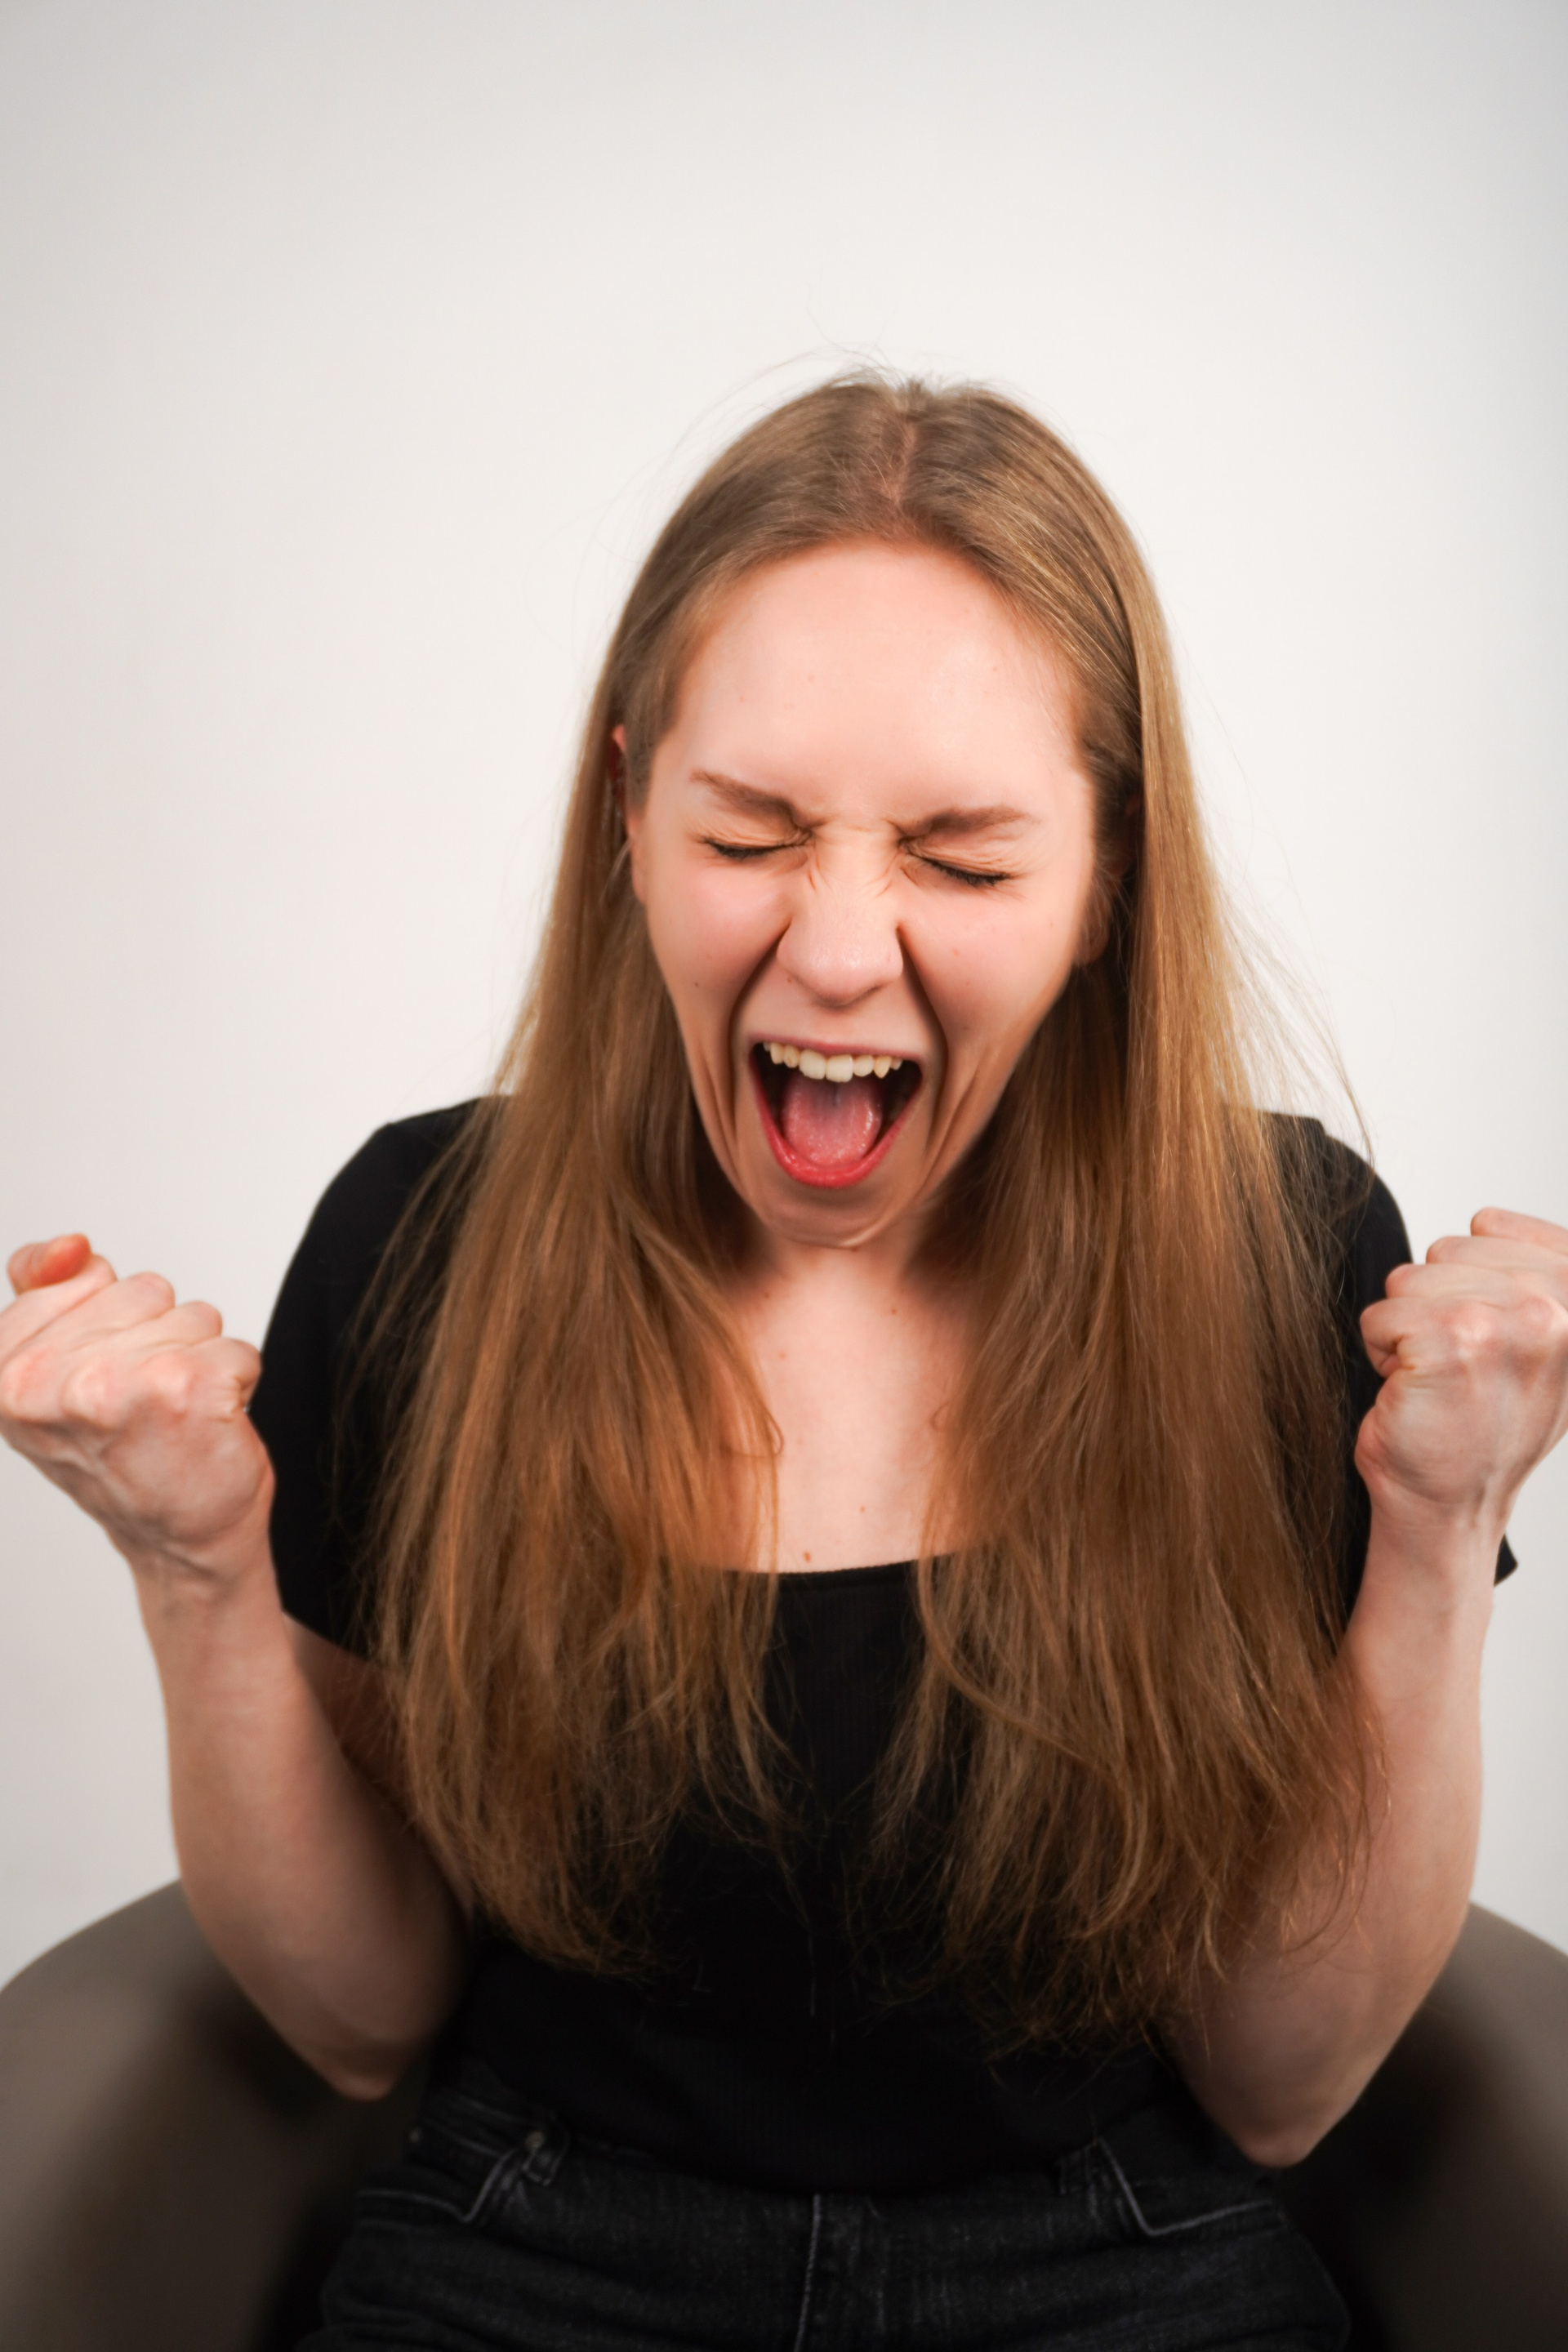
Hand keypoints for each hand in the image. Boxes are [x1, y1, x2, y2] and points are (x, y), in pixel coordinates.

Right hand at [0, 1232, 272, 1583]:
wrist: (178, 1544)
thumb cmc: (122, 1455)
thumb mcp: (54, 1369)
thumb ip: (44, 1288)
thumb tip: (72, 1246)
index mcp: (2, 1373)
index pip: (80, 1274)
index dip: (108, 1320)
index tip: (100, 1383)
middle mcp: (45, 1381)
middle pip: (143, 1290)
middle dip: (158, 1337)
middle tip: (143, 1407)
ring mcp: (114, 1384)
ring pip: (192, 1315)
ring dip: (197, 1359)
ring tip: (174, 1417)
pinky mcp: (184, 1388)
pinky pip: (234, 1346)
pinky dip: (236, 1380)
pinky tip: (208, 1425)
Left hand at [1357, 1208, 1567, 1554]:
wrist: (1449, 1506)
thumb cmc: (1480, 1427)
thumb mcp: (1535, 1349)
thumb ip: (1533, 1284)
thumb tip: (1487, 1217)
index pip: (1493, 1225)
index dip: (1464, 1277)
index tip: (1481, 1337)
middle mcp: (1556, 1312)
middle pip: (1444, 1249)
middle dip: (1431, 1303)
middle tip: (1457, 1366)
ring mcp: (1507, 1324)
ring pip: (1408, 1280)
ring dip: (1405, 1329)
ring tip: (1437, 1378)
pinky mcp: (1451, 1343)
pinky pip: (1381, 1314)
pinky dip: (1380, 1351)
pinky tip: (1412, 1391)